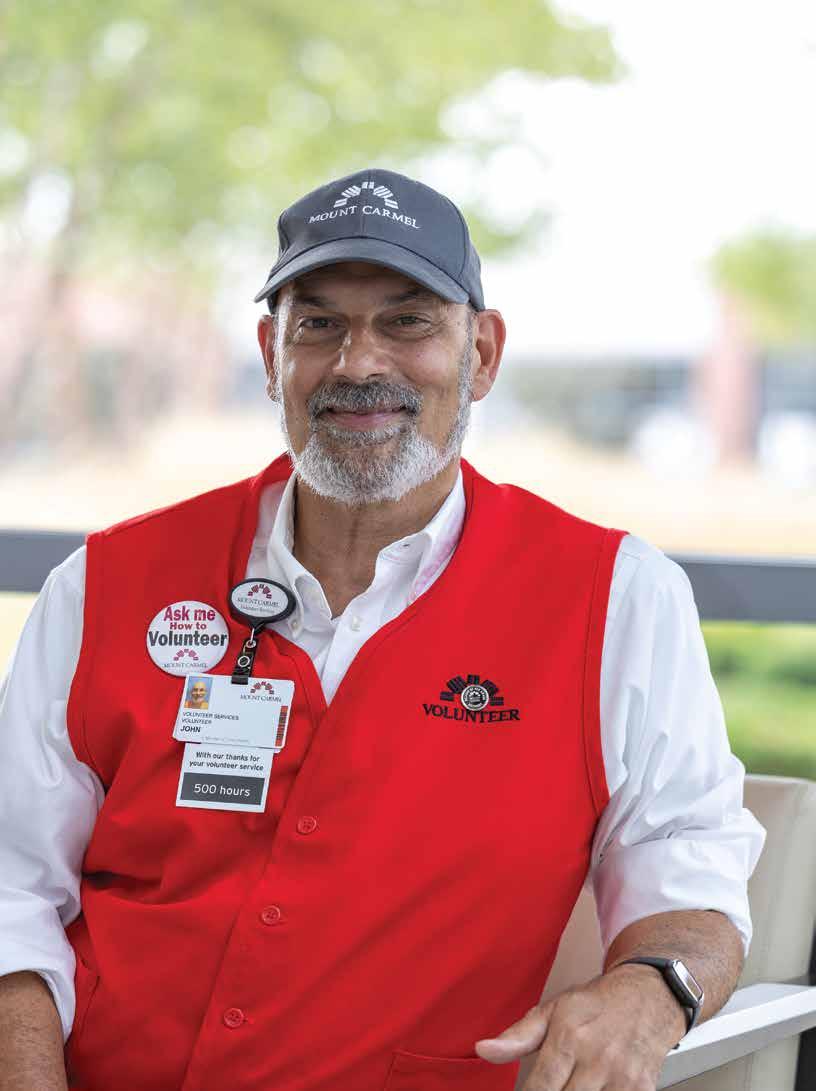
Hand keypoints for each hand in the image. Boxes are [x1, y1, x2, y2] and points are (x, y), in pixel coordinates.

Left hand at [474, 963, 687, 1090]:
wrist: (649, 997)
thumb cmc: (598, 1004)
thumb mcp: (554, 1009)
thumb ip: (518, 1035)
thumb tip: (484, 1050)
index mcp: (569, 1036)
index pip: (539, 1088)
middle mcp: (596, 1059)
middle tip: (550, 1086)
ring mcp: (622, 1078)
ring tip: (570, 1085)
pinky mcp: (641, 1090)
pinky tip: (591, 1089)